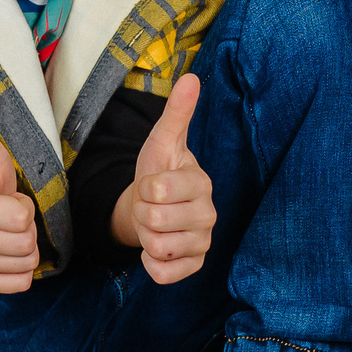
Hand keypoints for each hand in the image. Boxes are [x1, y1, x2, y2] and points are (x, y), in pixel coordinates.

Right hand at [0, 106, 37, 292]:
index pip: (22, 219)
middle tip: (11, 218)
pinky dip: (21, 271)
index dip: (24, 208)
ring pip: (25, 265)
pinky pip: (19, 284)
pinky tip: (8, 254)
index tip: (11, 199)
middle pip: (27, 244)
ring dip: (25, 250)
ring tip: (9, 233)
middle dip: (27, 230)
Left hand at [118, 73, 213, 284]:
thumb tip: (191, 78)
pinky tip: (156, 248)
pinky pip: (163, 274)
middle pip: (154, 220)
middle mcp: (209, 216)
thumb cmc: (158, 171)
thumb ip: (177, 113)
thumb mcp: (162, 141)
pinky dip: (150, 264)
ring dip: (145, 236)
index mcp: (202, 183)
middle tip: (151, 206)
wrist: (152, 206)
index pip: (157, 189)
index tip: (153, 183)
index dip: (144, 187)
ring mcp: (203, 243)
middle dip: (142, 212)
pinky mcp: (194, 267)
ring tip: (155, 224)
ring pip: (157, 247)